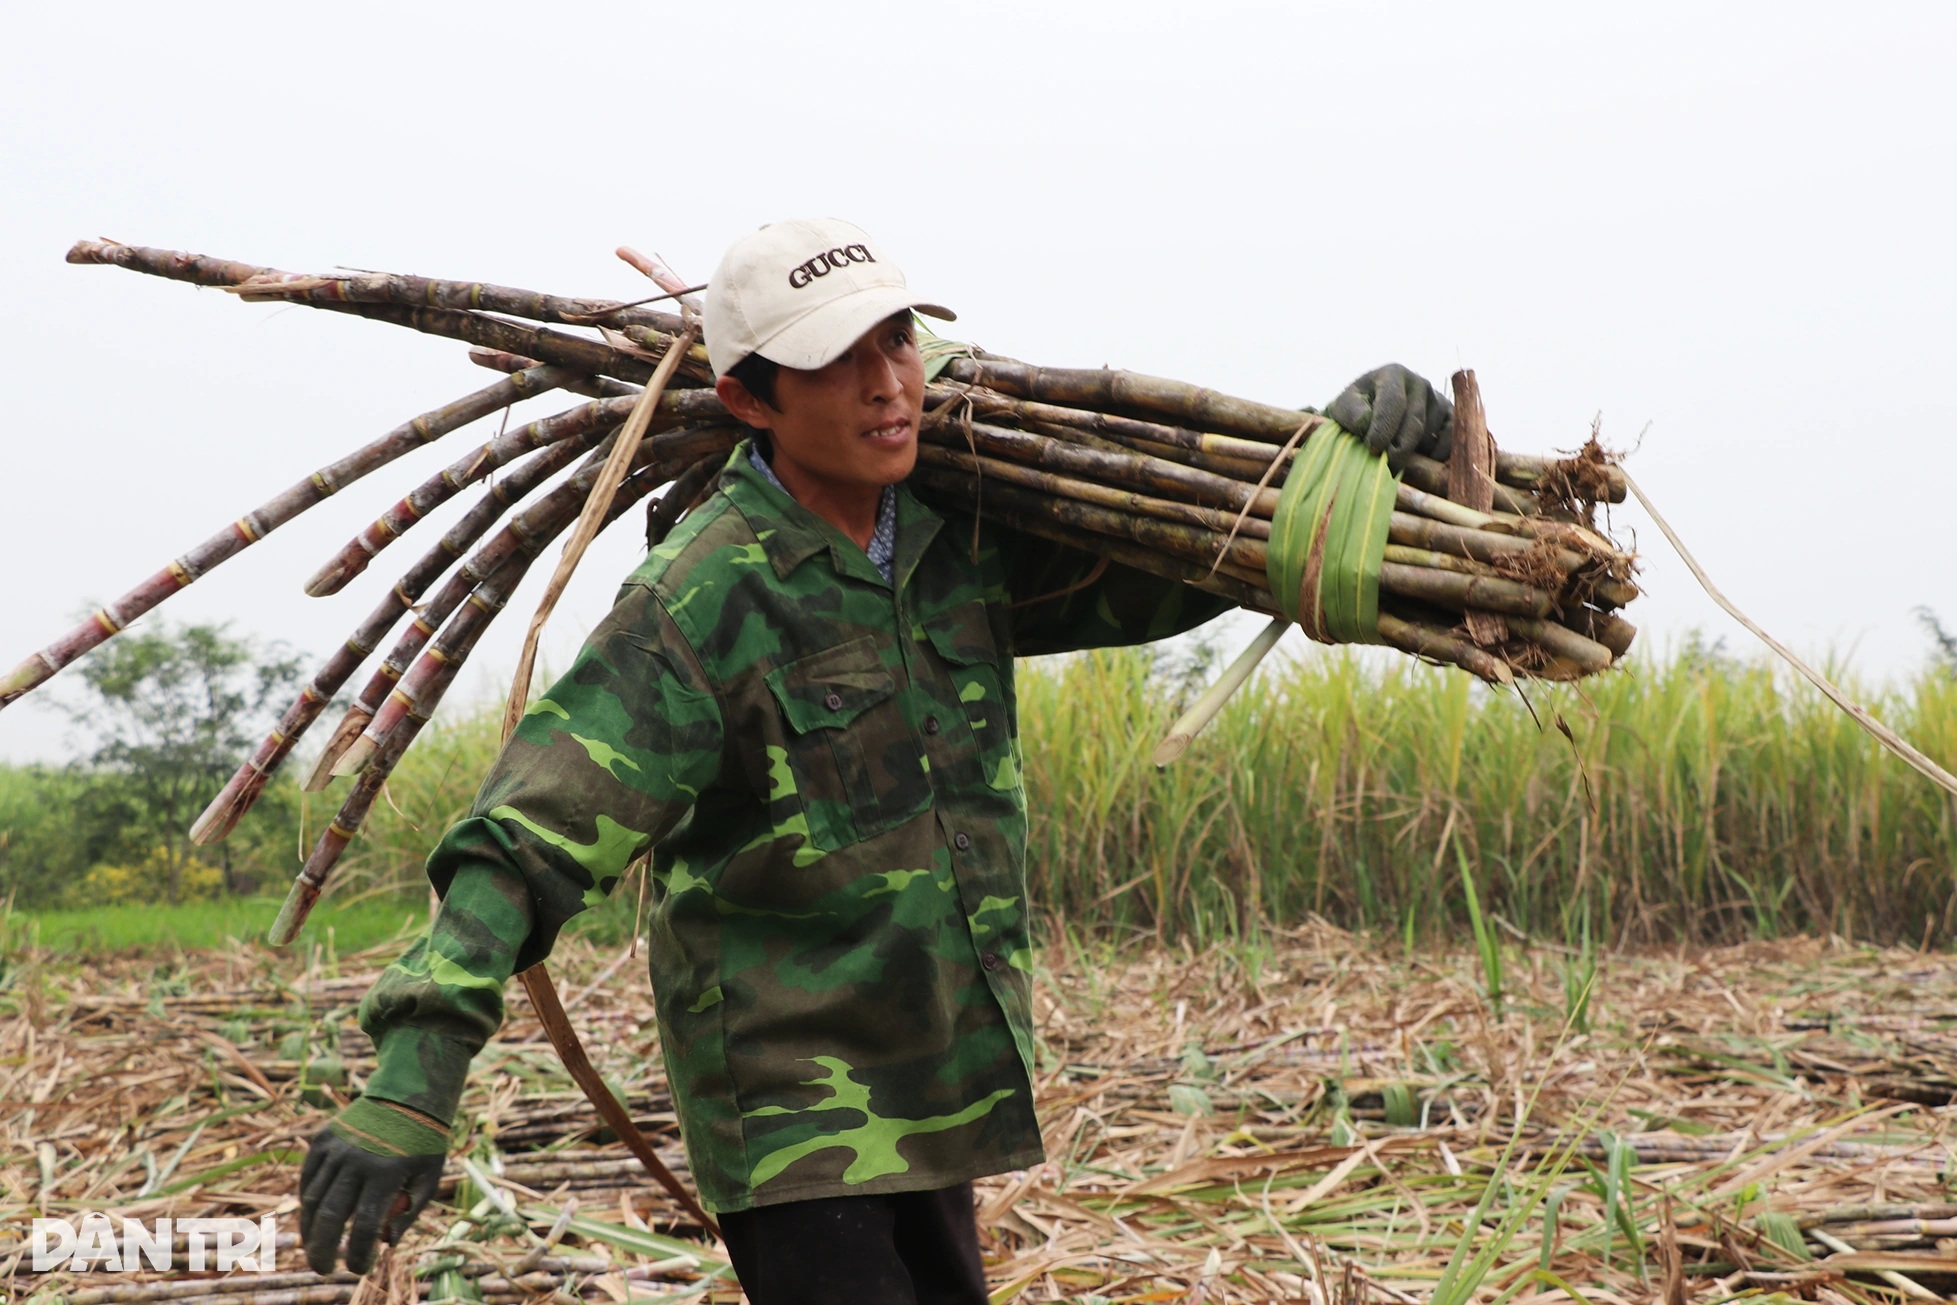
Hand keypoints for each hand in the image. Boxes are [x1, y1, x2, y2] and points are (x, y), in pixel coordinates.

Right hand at [299, 1097, 447, 1274]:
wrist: (408, 1095)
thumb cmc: (423, 1143)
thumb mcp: (429, 1177)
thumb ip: (409, 1213)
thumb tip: (385, 1244)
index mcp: (386, 1173)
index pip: (364, 1226)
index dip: (357, 1254)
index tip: (357, 1269)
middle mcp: (357, 1160)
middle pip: (328, 1216)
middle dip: (321, 1251)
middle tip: (323, 1269)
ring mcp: (336, 1148)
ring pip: (312, 1199)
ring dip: (310, 1230)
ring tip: (316, 1248)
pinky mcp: (323, 1139)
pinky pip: (308, 1178)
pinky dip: (308, 1201)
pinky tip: (313, 1217)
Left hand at [1324, 364, 1452, 470]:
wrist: (1371, 413)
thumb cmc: (1355, 411)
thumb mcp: (1343, 408)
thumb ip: (1351, 413)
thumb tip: (1365, 423)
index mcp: (1393, 374)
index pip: (1393, 402)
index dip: (1384, 427)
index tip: (1373, 449)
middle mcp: (1419, 383)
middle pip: (1414, 421)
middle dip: (1399, 447)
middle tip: (1386, 466)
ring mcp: (1437, 399)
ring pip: (1430, 433)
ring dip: (1414, 451)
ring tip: (1395, 459)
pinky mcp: (1449, 416)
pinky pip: (1450, 438)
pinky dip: (1439, 453)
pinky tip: (1423, 461)